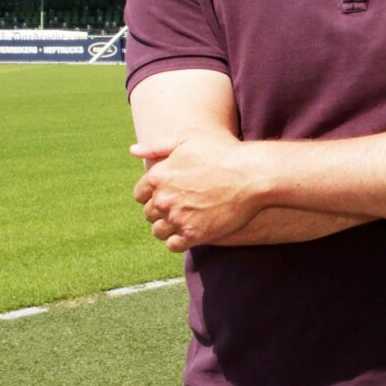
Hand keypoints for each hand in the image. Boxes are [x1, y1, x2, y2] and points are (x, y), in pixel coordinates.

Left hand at [131, 131, 268, 251]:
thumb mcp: (187, 139)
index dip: (153, 194)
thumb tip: (133, 151)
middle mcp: (163, 199)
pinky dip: (179, 240)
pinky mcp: (194, 235)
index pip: (140, 194)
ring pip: (159, 231)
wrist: (252, 175)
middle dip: (161, 211)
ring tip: (185, 220)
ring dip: (168, 227)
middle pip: (149, 213)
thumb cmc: (222, 153)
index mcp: (157, 176)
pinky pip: (174, 245)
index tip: (169, 194)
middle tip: (181, 206)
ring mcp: (178, 218)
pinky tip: (191, 232)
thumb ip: (157, 146)